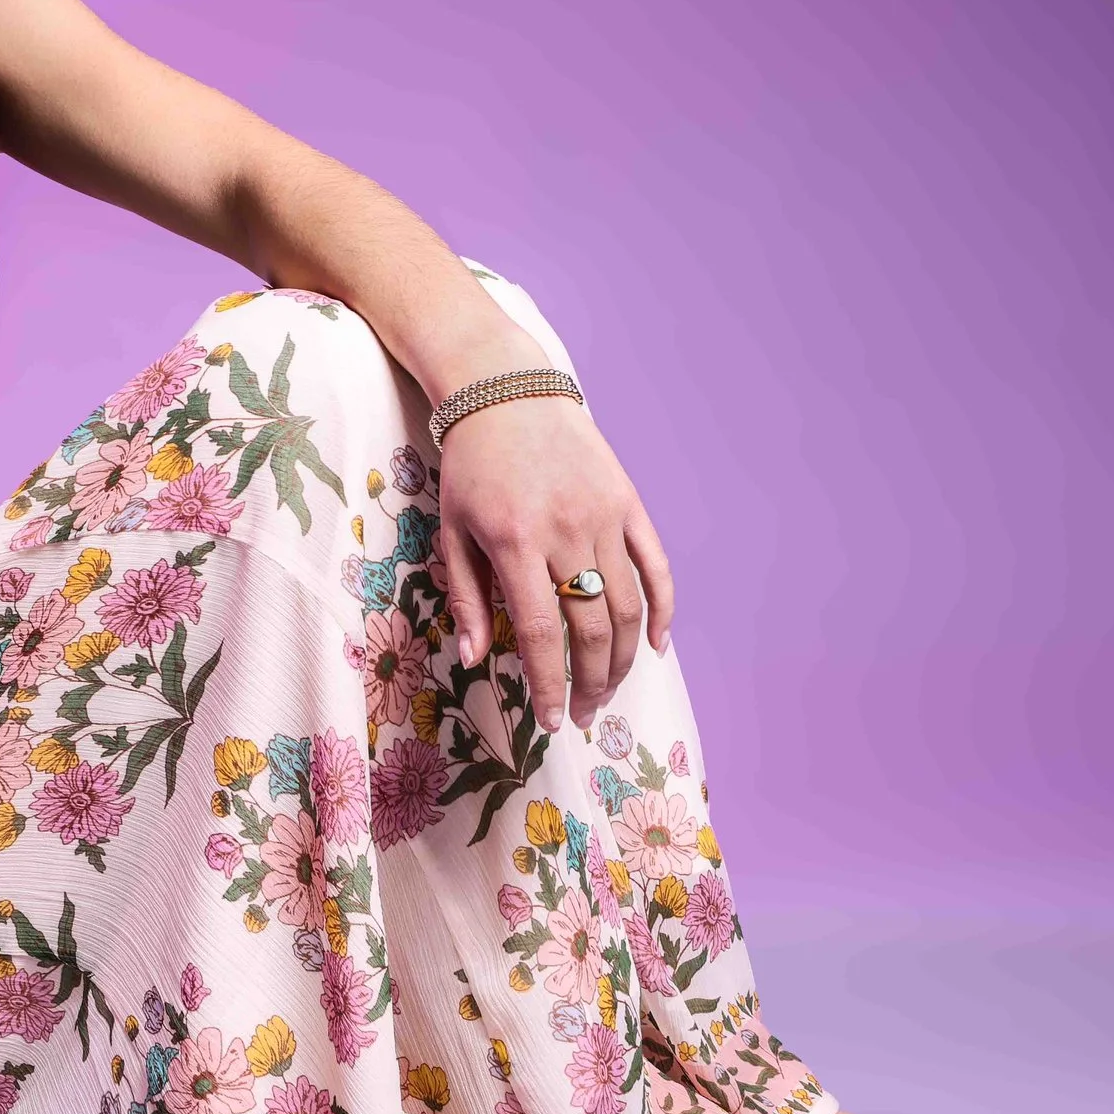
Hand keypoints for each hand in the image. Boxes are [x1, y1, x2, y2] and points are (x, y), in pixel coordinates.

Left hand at [432, 387, 673, 732]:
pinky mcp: (628, 503)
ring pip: (629, 605)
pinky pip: (656, 566)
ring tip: (608, 690)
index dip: (550, 684)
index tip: (550, 720)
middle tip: (582, 714)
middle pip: (593, 627)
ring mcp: (604, 516)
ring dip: (623, 658)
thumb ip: (465, 597)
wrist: (507, 393)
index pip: (543, 633)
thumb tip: (476, 660)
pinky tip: (654, 645)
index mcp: (515, 541)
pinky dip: (662, 610)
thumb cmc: (470, 467)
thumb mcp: (451, 530)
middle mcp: (567, 531)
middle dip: (590, 683)